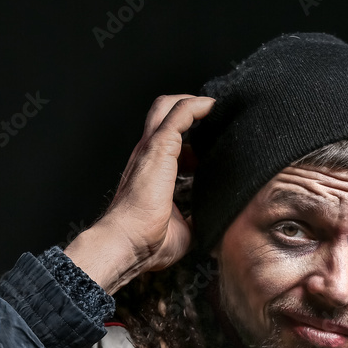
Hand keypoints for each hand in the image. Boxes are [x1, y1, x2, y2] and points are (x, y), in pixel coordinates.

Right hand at [65, 94, 214, 292]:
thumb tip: (212, 219)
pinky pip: (180, 113)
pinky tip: (214, 107)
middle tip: (216, 116)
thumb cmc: (148, 242)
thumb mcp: (182, 225)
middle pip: (164, 113)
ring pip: (170, 107)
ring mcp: (151, 148)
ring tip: (218, 108)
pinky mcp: (158, 147)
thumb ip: (194, 215)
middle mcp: (148, 155)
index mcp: (151, 171)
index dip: (192, 135)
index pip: (170, 140)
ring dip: (195, 103)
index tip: (214, 140)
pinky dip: (198, 106)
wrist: (128, 244)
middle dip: (191, 108)